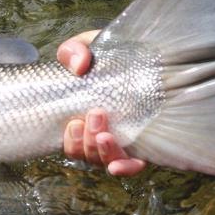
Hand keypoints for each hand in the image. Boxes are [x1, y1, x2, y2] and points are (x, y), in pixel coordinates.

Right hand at [57, 31, 145, 175]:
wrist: (136, 54)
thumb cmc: (108, 54)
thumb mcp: (86, 46)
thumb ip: (74, 51)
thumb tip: (79, 66)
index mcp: (83, 116)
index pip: (72, 142)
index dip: (72, 142)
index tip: (74, 123)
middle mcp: (100, 132)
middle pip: (88, 154)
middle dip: (87, 140)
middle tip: (96, 114)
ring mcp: (122, 138)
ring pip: (106, 161)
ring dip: (102, 151)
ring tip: (105, 133)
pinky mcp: (142, 142)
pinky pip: (132, 164)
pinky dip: (124, 168)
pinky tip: (119, 165)